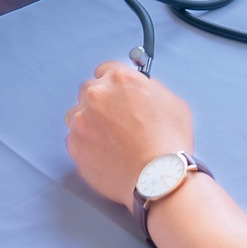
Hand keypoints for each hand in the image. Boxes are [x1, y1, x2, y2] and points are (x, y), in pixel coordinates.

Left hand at [65, 62, 194, 206]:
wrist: (157, 177)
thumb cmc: (168, 142)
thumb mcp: (172, 102)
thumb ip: (149, 90)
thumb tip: (141, 92)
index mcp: (120, 78)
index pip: (106, 70)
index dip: (114, 85)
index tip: (116, 94)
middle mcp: (96, 95)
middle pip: (90, 91)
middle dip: (101, 103)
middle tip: (116, 121)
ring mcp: (81, 120)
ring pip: (78, 115)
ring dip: (90, 123)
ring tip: (111, 141)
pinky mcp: (74, 145)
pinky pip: (75, 139)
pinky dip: (86, 144)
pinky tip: (105, 154)